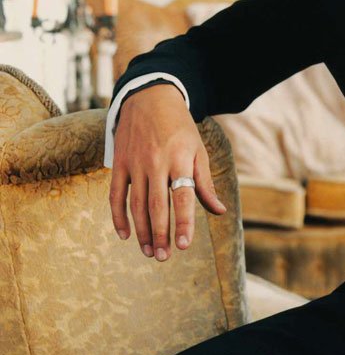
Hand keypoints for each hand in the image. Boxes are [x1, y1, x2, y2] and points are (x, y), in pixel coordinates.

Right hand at [109, 84, 226, 260]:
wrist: (150, 97)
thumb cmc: (180, 128)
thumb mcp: (198, 151)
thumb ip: (205, 183)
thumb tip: (219, 211)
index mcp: (180, 160)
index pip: (183, 197)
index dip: (184, 223)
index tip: (184, 246)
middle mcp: (156, 163)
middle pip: (157, 205)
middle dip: (160, 234)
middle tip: (163, 258)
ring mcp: (135, 163)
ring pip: (136, 204)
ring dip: (142, 231)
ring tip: (148, 252)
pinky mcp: (119, 163)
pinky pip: (116, 195)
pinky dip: (119, 216)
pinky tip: (125, 235)